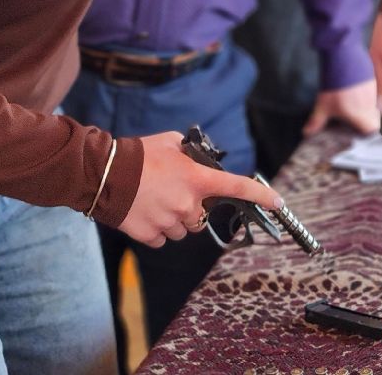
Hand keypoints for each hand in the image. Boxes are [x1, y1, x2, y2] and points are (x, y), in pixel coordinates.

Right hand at [117, 132, 278, 248]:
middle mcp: (188, 204)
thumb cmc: (137, 154)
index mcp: (196, 179)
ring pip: (183, 230)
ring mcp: (169, 222)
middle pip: (202, 216)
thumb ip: (189, 152)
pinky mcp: (150, 235)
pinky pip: (163, 239)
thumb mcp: (169, 143)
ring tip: (154, 201)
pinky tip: (145, 213)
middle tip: (172, 192)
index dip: (261, 195)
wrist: (102, 174)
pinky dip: (158, 230)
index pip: (236, 186)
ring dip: (174, 220)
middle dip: (192, 207)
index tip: (278, 202)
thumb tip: (195, 159)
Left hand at [304, 79, 379, 135]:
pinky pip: (371, 90)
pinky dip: (364, 92)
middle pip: (375, 116)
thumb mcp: (323, 106)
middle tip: (354, 117)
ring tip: (351, 102)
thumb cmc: (336, 87)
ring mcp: (373, 90)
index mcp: (363, 115)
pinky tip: (352, 89)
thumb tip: (307, 132)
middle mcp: (372, 104)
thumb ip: (316, 121)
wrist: (344, 59)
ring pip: (374, 102)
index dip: (367, 131)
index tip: (358, 130)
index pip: (373, 129)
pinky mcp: (371, 79)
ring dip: (365, 104)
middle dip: (366, 118)